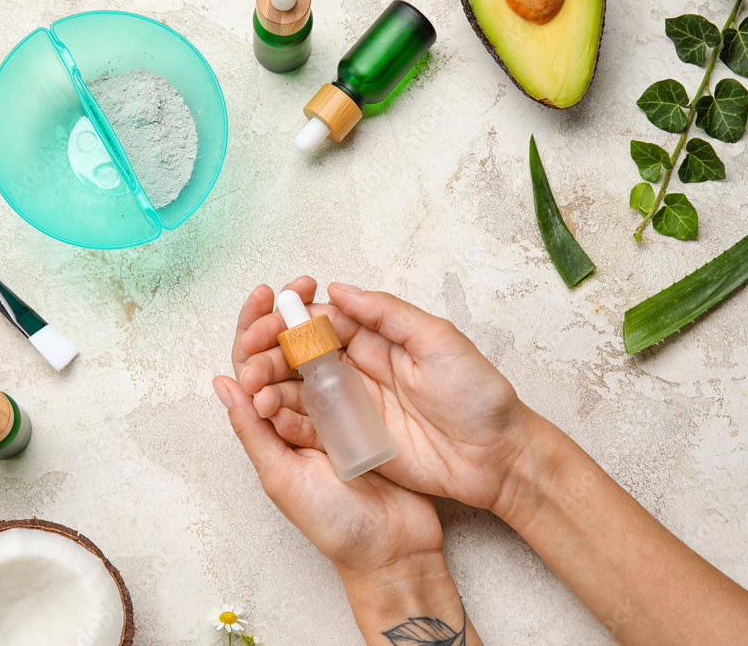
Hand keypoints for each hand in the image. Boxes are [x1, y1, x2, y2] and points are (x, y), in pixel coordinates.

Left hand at [215, 286, 479, 644]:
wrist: (394, 549)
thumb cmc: (334, 524)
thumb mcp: (283, 479)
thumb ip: (254, 434)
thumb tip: (223, 383)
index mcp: (272, 429)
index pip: (252, 367)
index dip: (255, 329)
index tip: (266, 296)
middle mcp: (298, 415)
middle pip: (284, 353)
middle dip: (285, 314)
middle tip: (300, 286)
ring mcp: (333, 412)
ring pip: (317, 356)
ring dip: (316, 322)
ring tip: (323, 296)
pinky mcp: (367, 414)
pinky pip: (352, 371)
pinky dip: (349, 344)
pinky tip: (354, 321)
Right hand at [234, 277, 540, 518]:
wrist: (497, 457)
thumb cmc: (477, 395)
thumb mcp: (438, 341)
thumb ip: (388, 314)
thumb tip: (339, 289)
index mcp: (377, 340)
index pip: (321, 322)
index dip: (289, 321)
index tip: (265, 323)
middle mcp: (358, 369)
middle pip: (300, 356)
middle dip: (270, 354)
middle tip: (250, 360)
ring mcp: (353, 406)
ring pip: (298, 390)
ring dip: (270, 386)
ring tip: (251, 388)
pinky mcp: (352, 440)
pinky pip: (310, 427)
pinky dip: (284, 420)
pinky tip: (265, 415)